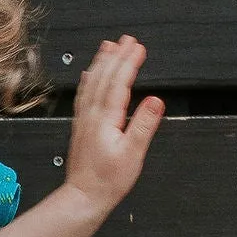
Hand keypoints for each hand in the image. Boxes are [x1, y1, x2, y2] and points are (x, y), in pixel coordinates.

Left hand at [61, 36, 163, 214]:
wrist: (84, 196)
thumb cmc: (107, 180)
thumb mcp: (133, 154)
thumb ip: (143, 125)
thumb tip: (156, 102)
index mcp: (105, 119)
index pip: (119, 83)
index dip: (129, 63)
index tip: (138, 47)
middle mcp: (92, 115)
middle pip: (104, 77)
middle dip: (117, 56)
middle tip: (127, 39)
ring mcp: (84, 119)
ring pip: (91, 83)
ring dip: (101, 63)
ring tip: (108, 46)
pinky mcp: (81, 126)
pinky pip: (83, 94)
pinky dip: (88, 80)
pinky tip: (89, 74)